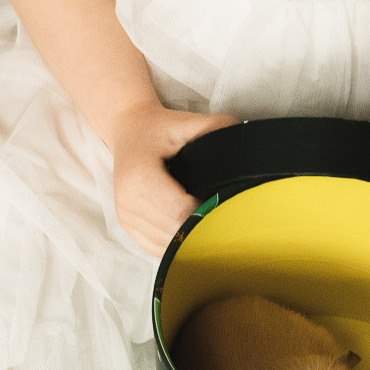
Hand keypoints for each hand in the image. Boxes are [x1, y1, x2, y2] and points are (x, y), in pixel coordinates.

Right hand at [105, 105, 237, 254]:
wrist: (129, 130)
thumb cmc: (157, 128)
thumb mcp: (186, 121)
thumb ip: (215, 128)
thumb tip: (243, 137)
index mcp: (140, 178)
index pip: (180, 212)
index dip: (208, 211)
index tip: (227, 202)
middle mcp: (127, 202)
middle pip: (174, 232)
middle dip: (202, 225)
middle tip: (224, 212)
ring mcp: (125, 217)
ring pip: (167, 244)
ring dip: (189, 236)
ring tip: (208, 217)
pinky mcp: (128, 226)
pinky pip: (158, 247)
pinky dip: (177, 240)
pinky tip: (190, 224)